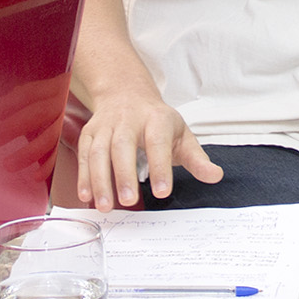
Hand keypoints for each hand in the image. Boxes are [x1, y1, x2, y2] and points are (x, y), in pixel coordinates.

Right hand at [71, 85, 222, 209]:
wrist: (127, 94)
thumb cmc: (157, 121)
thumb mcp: (182, 135)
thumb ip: (197, 159)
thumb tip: (215, 175)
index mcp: (157, 119)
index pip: (158, 142)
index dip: (160, 167)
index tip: (162, 192)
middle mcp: (128, 119)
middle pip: (122, 145)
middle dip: (124, 175)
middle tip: (129, 201)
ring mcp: (106, 125)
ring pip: (99, 151)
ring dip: (100, 180)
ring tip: (106, 205)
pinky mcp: (90, 133)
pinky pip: (84, 155)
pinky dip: (84, 176)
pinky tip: (87, 195)